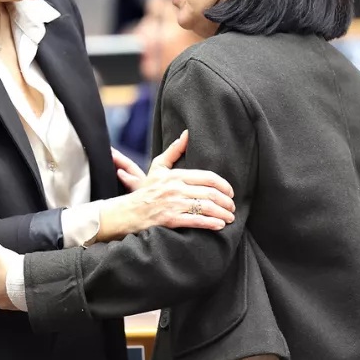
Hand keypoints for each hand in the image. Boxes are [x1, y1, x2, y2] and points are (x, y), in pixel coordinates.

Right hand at [98, 130, 235, 240]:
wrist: (128, 212)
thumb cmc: (146, 190)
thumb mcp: (158, 167)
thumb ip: (174, 151)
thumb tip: (187, 134)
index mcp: (176, 175)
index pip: (208, 177)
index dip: (224, 185)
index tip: (231, 193)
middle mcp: (175, 188)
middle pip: (210, 193)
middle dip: (226, 202)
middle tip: (232, 207)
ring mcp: (173, 204)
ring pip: (206, 207)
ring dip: (222, 213)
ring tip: (229, 218)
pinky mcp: (170, 220)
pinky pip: (195, 221)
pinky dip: (211, 223)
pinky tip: (220, 226)